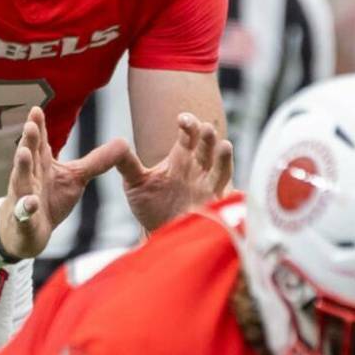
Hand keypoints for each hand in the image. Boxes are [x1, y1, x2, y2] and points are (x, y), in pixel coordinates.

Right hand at [0, 106, 129, 259]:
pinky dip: (26, 207)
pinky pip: (24, 212)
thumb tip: (122, 142)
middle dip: (28, 140)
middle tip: (31, 125)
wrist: (27, 232)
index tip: (36, 109)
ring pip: (21, 179)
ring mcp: (24, 196)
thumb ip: (95, 161)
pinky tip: (31, 203)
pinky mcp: (24, 219)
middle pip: (28, 154)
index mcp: (41, 163)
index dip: (38, 125)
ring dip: (21, 166)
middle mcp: (30, 176)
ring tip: (23, 154)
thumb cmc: (50, 199)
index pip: (39, 141)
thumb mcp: (76, 178)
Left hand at [116, 112, 232, 232]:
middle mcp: (198, 169)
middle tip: (206, 128)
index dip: (188, 125)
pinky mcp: (215, 210)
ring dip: (223, 158)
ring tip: (225, 146)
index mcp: (181, 157)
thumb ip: (126, 163)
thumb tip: (116, 143)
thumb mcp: (135, 182)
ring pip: (221, 169)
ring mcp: (209, 188)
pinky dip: (234, 194)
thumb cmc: (150, 204)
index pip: (189, 134)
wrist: (160, 235)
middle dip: (207, 137)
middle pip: (206, 147)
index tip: (182, 119)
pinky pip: (229, 200)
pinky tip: (238, 189)